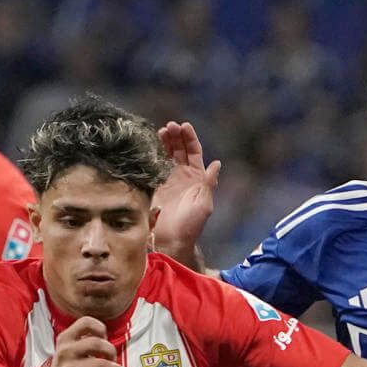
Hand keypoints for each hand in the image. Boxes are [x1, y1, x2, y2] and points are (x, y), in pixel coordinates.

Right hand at [39, 316, 131, 366]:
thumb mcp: (68, 350)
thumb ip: (84, 341)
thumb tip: (106, 337)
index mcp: (65, 339)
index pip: (86, 322)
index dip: (100, 328)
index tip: (104, 338)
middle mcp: (66, 352)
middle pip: (97, 343)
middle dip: (110, 350)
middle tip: (112, 358)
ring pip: (101, 364)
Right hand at [152, 121, 220, 255]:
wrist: (173, 240)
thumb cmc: (192, 225)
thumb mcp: (204, 205)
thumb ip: (209, 183)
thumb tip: (217, 163)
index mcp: (198, 177)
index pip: (194, 151)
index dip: (190, 138)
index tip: (184, 126)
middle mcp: (183, 175)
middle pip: (180, 149)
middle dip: (175, 135)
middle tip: (169, 126)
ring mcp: (169, 179)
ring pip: (167, 154)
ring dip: (165, 141)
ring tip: (161, 131)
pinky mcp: (156, 185)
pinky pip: (154, 165)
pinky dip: (153, 153)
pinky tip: (150, 145)